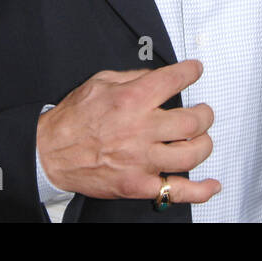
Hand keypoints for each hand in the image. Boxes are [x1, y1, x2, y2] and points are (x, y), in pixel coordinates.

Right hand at [36, 59, 219, 203]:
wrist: (49, 153)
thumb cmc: (72, 119)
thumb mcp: (99, 82)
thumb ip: (132, 77)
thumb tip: (157, 76)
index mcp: (132, 99)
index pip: (174, 79)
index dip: (191, 71)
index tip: (196, 70)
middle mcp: (141, 129)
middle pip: (193, 121)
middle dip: (205, 114)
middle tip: (203, 112)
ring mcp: (142, 160)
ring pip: (192, 153)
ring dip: (204, 144)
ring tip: (200, 139)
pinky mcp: (138, 185)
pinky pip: (178, 190)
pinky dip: (200, 190)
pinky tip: (211, 184)